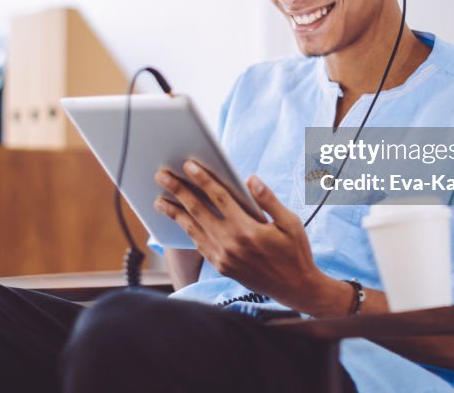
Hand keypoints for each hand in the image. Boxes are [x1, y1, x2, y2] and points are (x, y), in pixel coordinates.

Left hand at [153, 160, 351, 315]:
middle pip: (198, 210)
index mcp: (248, 229)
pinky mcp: (221, 267)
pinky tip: (179, 221)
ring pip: (193, 229)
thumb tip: (250, 179)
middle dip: (178, 190)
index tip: (188, 165)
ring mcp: (223, 257)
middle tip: (161, 176)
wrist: (295, 288)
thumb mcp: (290, 222)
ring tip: (159, 200)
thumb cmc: (295, 252)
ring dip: (174, 212)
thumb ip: (268, 199)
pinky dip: (187, 231)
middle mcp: (231, 243)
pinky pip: (199, 245)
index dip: (202, 179)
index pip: (219, 197)